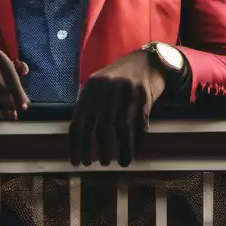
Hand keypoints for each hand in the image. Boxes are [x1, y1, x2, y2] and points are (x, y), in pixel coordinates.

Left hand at [69, 50, 166, 166]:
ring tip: (119, 163)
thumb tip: (77, 140)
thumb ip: (87, 106)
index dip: (77, 146)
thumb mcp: (99, 86)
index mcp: (92, 87)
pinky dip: (135, 143)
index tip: (78, 163)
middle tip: (100, 164)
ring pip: (122, 129)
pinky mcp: (145, 97)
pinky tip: (132, 153)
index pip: (79, 122)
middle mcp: (108, 89)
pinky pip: (139, 126)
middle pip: (101, 127)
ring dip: (120, 150)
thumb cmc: (118, 78)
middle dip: (99, 150)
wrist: (147, 61)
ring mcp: (128, 93)